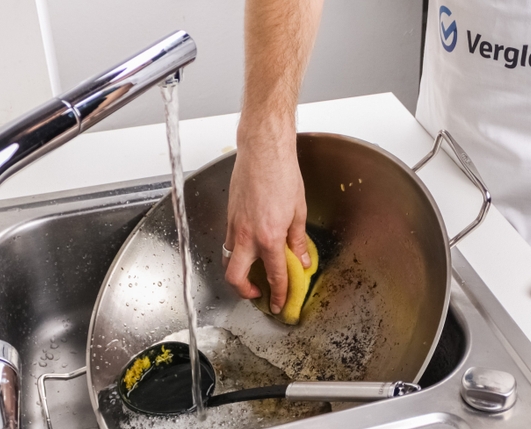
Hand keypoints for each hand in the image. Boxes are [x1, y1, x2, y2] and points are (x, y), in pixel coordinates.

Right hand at [224, 120, 310, 313]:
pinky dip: (237, 251)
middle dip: (245, 292)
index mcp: (269, 238)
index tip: (280, 303)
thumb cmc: (282, 175)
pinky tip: (250, 246)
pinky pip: (229, 242)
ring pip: (229, 260)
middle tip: (258, 293)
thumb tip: (301, 260)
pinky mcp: (229, 216)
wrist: (263, 151)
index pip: (274, 276)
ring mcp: (234, 226)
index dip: (279, 294)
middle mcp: (247, 236)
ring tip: (253, 272)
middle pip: (236, 278)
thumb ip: (298, 241)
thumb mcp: (298, 211)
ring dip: (239, 271)